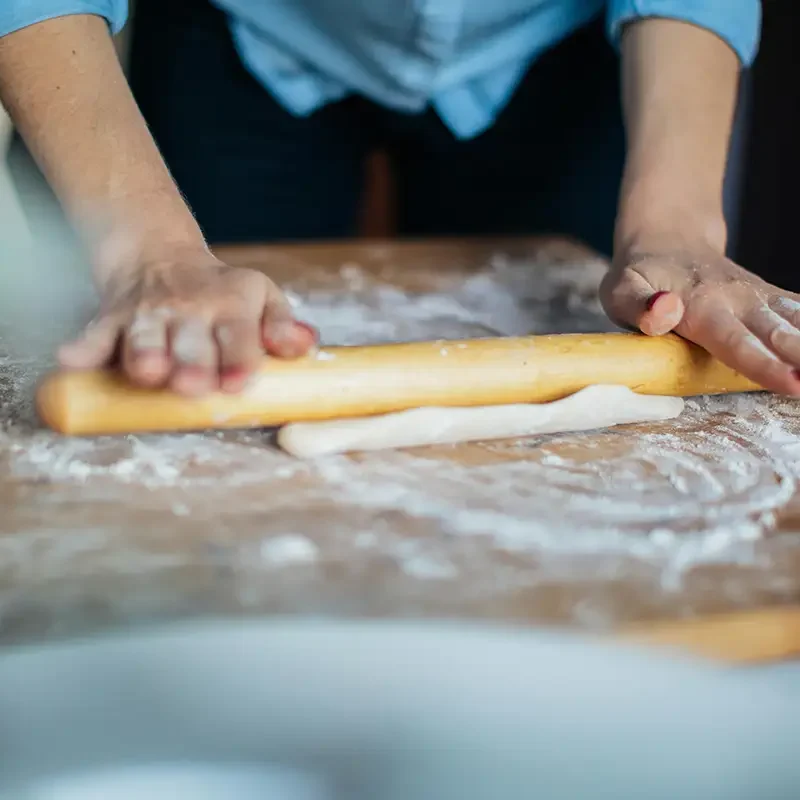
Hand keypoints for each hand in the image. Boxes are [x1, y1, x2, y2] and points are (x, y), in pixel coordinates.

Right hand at [58, 247, 316, 395]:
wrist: (162, 259)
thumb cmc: (223, 293)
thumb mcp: (261, 297)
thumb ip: (282, 326)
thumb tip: (306, 347)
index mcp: (231, 307)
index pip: (240, 335)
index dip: (240, 359)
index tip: (238, 383)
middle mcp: (190, 311)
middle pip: (191, 342)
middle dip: (192, 364)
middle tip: (191, 386)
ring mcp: (149, 314)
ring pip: (143, 337)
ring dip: (144, 355)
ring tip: (146, 373)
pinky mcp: (113, 318)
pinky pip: (95, 333)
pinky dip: (83, 348)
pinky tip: (71, 361)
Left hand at [601, 236, 799, 395]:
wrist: (668, 237)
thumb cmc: (639, 273)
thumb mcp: (621, 289)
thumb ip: (638, 305)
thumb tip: (664, 312)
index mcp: (703, 307)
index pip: (736, 342)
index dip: (764, 364)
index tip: (793, 382)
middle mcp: (740, 302)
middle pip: (781, 334)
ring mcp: (760, 299)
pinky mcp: (771, 300)